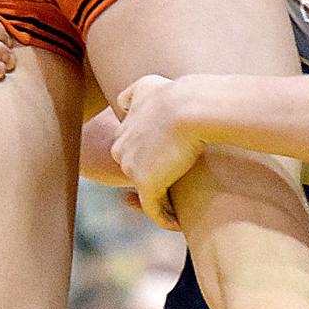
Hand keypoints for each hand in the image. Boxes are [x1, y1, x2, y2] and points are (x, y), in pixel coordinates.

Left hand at [111, 75, 202, 228]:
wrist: (189, 106)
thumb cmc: (175, 93)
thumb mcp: (147, 85)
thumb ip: (131, 94)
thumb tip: (121, 103)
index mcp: (121, 133)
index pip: (136, 155)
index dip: (155, 163)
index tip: (173, 169)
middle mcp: (120, 151)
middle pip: (139, 174)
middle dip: (157, 183)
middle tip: (179, 193)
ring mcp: (131, 168)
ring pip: (148, 192)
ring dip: (164, 203)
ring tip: (182, 209)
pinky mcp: (147, 184)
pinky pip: (154, 209)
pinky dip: (165, 219)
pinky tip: (178, 224)